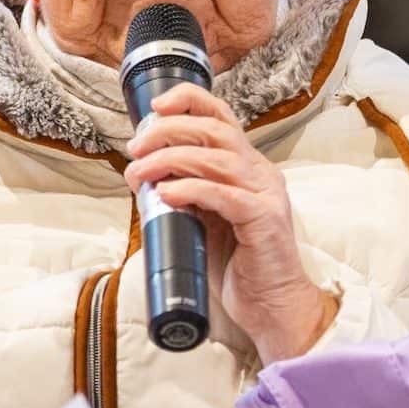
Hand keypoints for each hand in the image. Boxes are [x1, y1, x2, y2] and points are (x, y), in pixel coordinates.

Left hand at [124, 85, 339, 363]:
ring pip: (217, 157)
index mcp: (247, 166)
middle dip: (168, 131)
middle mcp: (260, 172)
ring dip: (169, 160)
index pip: (221, 116)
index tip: (155, 107)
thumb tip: (144, 176)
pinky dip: (191, 189)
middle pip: (215, 129)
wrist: (272, 306)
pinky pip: (224, 194)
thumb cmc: (236, 265)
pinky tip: (166, 194)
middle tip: (135, 149)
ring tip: (139, 174)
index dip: (189, 101)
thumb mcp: (204, 218)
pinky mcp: (264, 220)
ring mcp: (265, 194)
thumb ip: (185, 192)